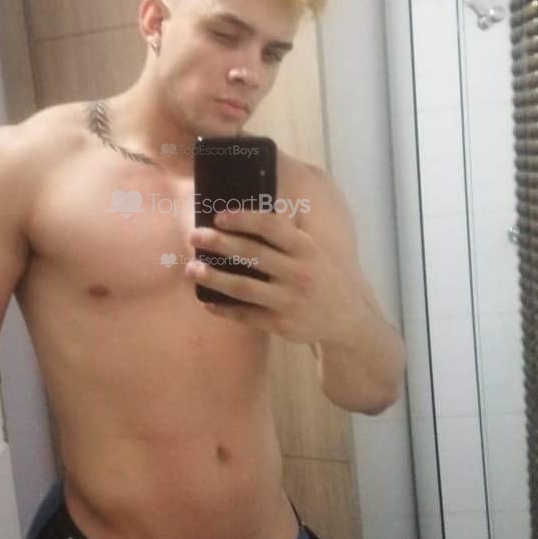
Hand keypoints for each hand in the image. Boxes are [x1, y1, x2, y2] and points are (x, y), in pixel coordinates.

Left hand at [185, 206, 359, 344]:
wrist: (346, 318)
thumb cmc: (320, 276)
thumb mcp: (312, 251)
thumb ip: (284, 236)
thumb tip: (244, 214)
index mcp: (305, 248)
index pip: (271, 226)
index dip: (243, 219)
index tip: (219, 216)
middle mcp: (299, 272)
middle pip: (252, 254)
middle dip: (219, 243)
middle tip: (194, 236)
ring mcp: (290, 300)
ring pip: (244, 287)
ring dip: (213, 277)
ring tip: (191, 268)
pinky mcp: (282, 324)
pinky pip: (246, 315)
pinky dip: (224, 309)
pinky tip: (207, 302)